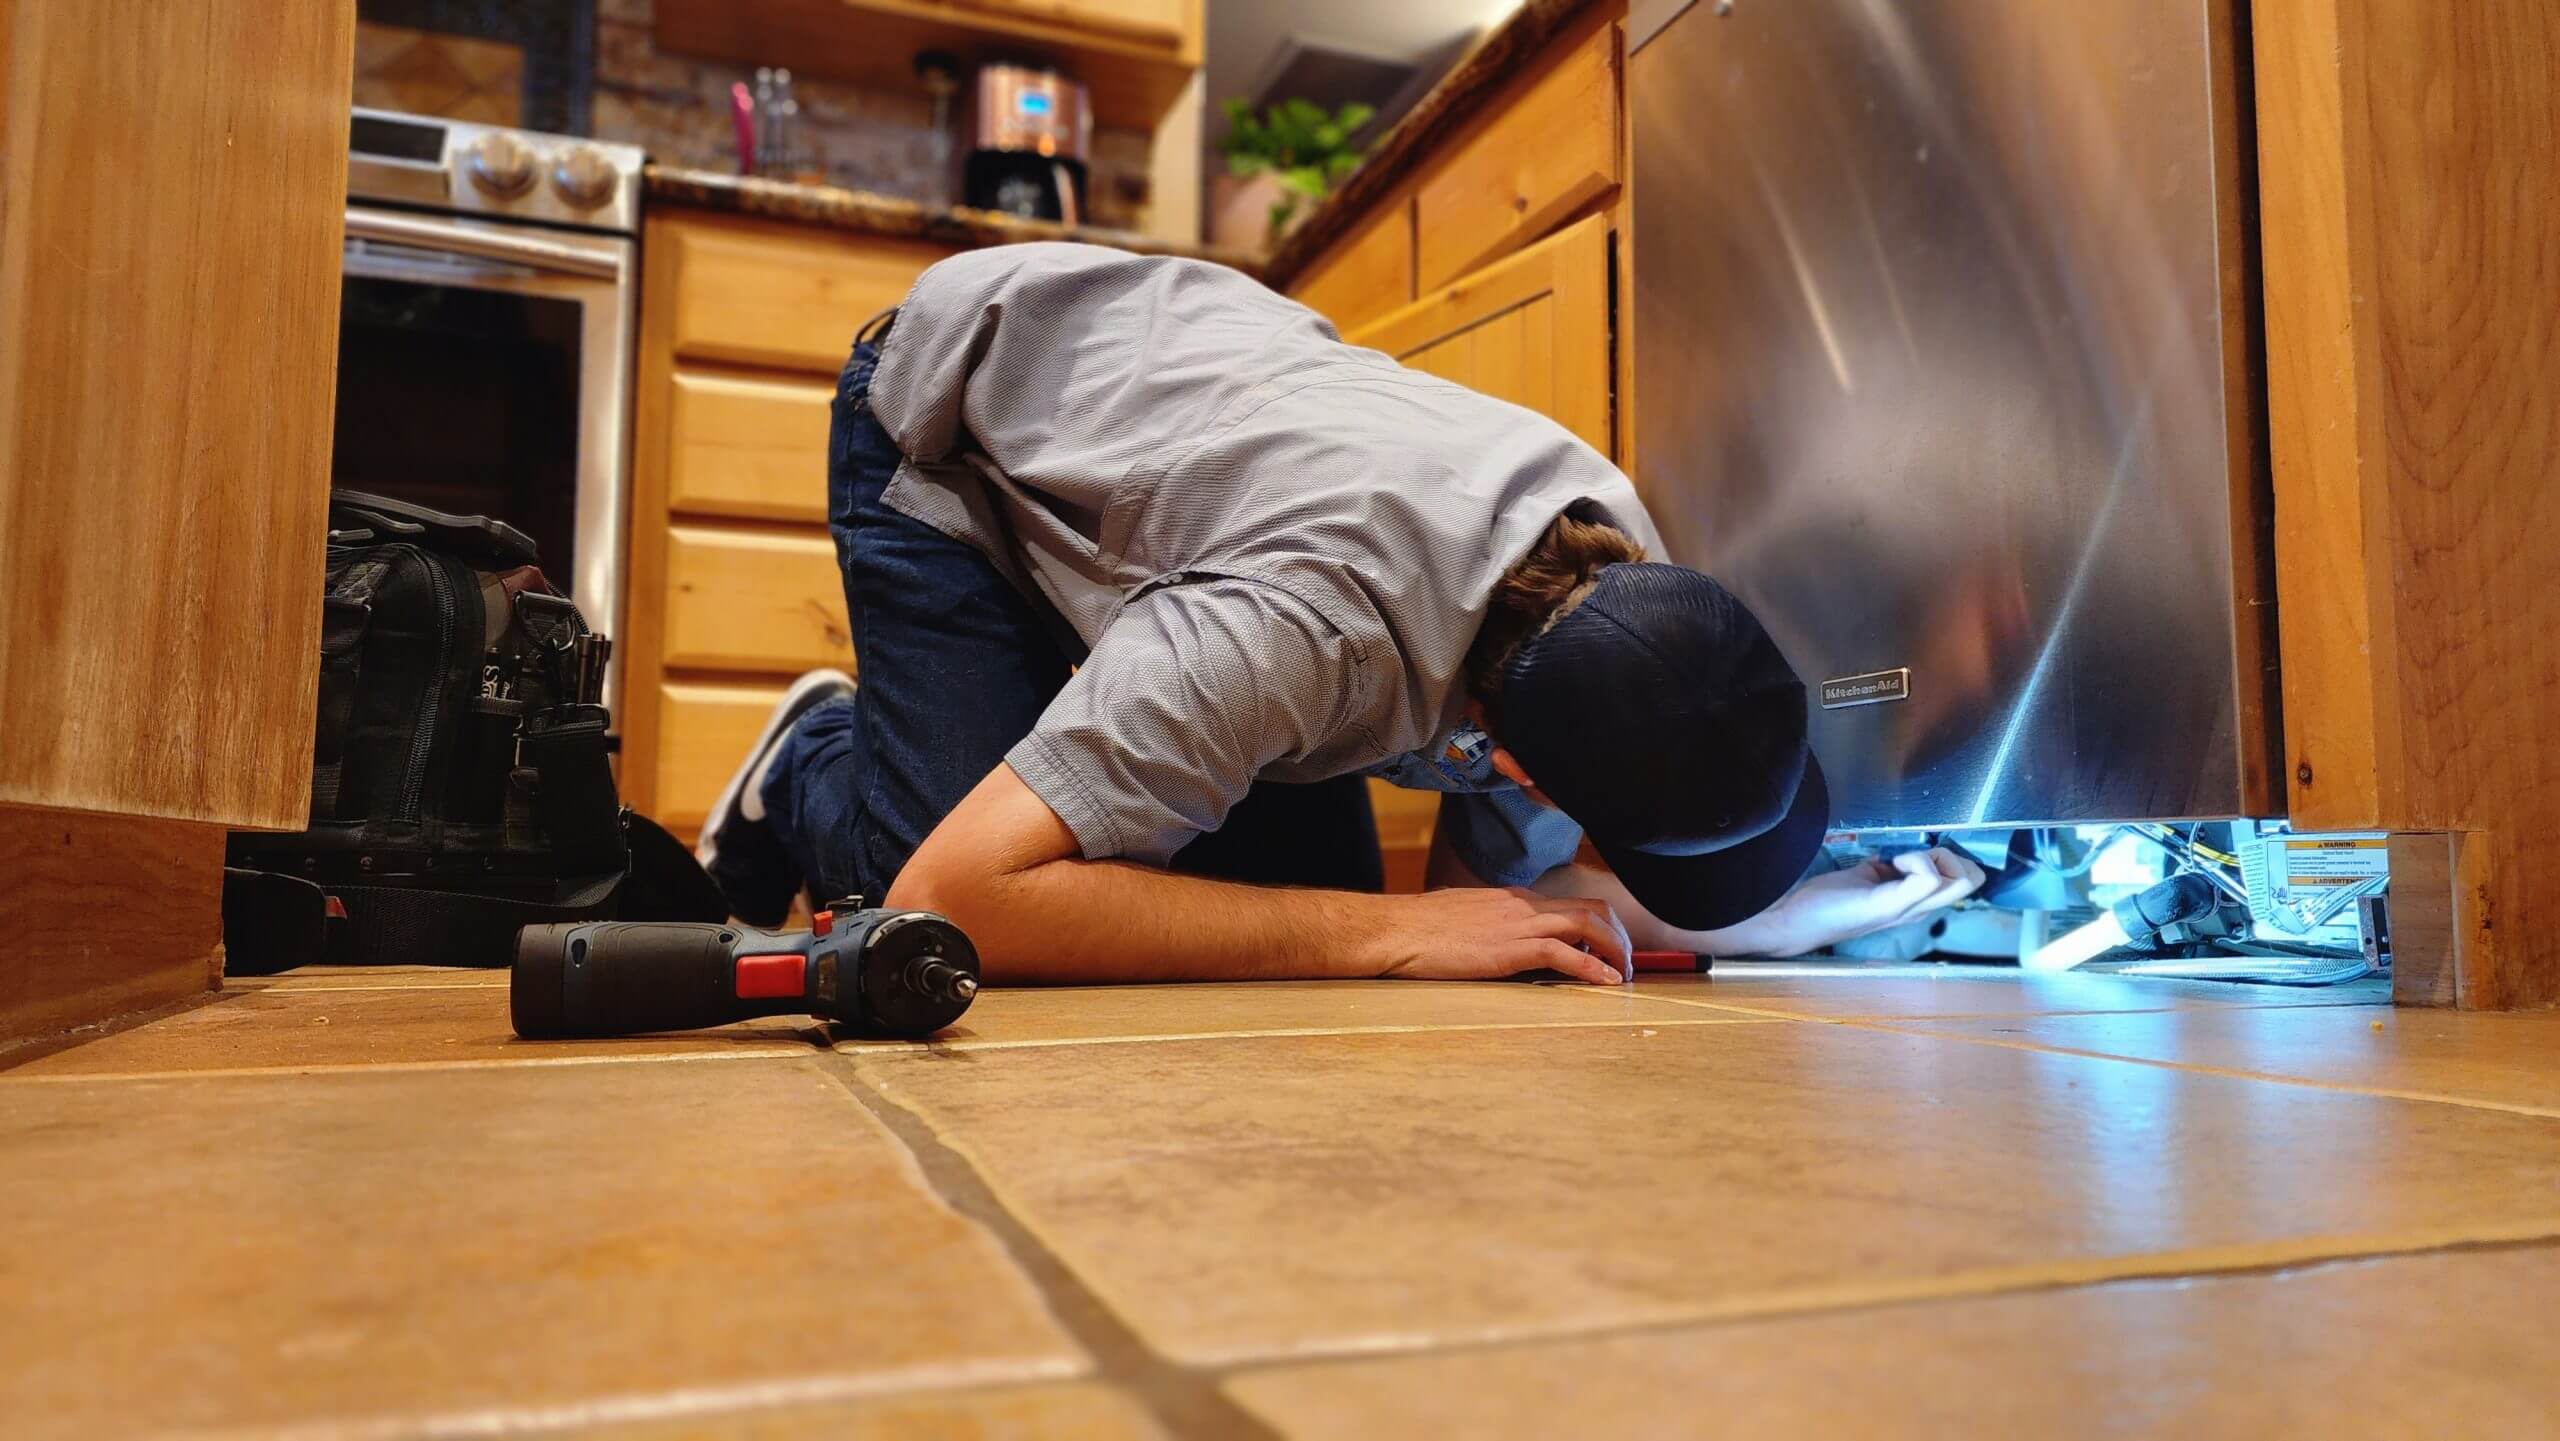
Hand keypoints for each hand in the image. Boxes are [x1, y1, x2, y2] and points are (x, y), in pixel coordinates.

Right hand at [1357, 887, 1631, 985]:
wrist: (1394, 929)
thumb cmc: (1418, 927)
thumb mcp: (1462, 916)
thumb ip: (1487, 924)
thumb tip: (1494, 938)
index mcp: (1513, 899)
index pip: (1570, 904)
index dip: (1598, 926)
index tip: (1608, 948)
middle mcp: (1523, 906)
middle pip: (1591, 909)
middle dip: (1618, 936)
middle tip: (1625, 963)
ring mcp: (1518, 924)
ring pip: (1588, 925)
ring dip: (1615, 951)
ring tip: (1624, 975)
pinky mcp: (1510, 948)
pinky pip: (1564, 953)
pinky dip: (1593, 968)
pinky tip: (1606, 983)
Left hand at [1764, 847, 1986, 955]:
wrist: (1793, 922)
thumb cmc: (1825, 903)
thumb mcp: (1864, 879)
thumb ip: (1886, 870)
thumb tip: (1896, 854)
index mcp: (1913, 903)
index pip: (1963, 880)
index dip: (1949, 858)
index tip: (1913, 854)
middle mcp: (1917, 909)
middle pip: (1970, 881)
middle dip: (1951, 857)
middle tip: (1912, 857)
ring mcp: (1907, 909)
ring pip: (1959, 880)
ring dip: (1934, 857)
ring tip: (1897, 861)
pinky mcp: (1891, 905)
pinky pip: (1929, 877)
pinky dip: (1915, 859)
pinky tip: (1887, 864)